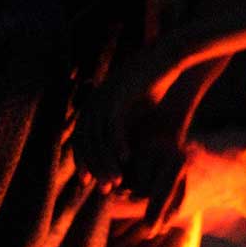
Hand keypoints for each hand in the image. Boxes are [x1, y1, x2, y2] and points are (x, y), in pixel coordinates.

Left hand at [73, 52, 174, 184]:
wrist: (165, 58)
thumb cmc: (153, 85)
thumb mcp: (135, 111)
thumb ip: (124, 129)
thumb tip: (122, 156)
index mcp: (94, 106)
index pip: (80, 140)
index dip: (83, 162)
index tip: (89, 182)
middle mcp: (94, 102)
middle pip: (86, 142)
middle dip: (94, 167)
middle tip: (105, 188)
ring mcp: (104, 97)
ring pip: (99, 137)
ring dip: (106, 161)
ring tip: (117, 180)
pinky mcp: (119, 94)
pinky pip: (114, 125)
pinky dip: (118, 143)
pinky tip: (127, 159)